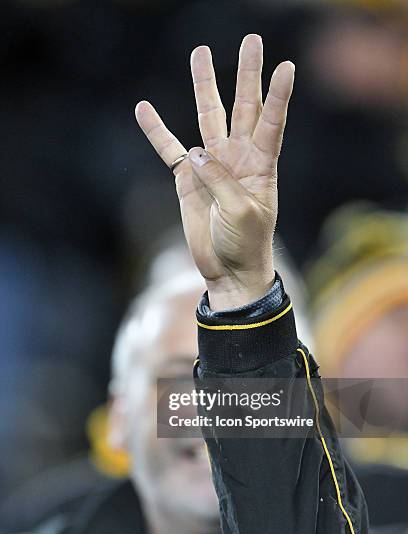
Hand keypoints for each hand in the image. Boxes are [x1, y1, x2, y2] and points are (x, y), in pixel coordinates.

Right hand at [135, 34, 294, 309]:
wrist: (228, 270)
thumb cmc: (245, 243)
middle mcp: (238, 157)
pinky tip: (144, 109)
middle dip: (246, 74)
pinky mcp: (188, 179)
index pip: (271, 122)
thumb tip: (197, 152)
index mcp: (261, 165)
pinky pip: (169, 149)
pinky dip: (156, 131)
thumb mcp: (241, 212)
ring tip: (200, 53)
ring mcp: (212, 166)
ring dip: (204, 86)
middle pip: (242, 106)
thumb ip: (221, 179)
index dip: (278, 95)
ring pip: (208, 117)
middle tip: (251, 40)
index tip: (286, 66)